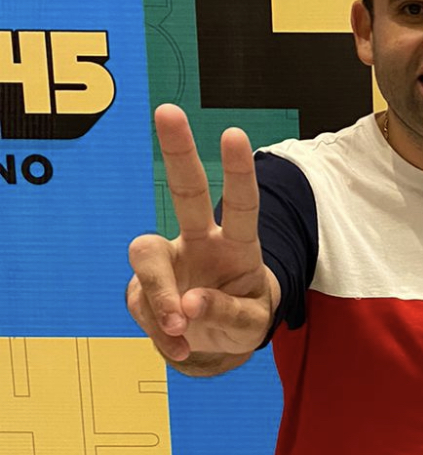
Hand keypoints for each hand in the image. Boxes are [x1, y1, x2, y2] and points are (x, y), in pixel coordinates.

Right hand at [126, 104, 275, 365]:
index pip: (242, 203)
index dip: (237, 170)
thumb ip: (226, 313)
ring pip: (146, 253)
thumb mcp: (249, 324)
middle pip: (186, 190)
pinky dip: (160, 331)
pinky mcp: (142, 288)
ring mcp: (168, 262)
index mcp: (239, 245)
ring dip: (158, 293)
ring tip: (180, 327)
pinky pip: (141, 304)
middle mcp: (201, 241)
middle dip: (178, 150)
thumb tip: (187, 306)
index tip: (234, 134)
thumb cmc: (241, 319)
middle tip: (168, 111)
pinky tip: (180, 343)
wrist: (214, 342)